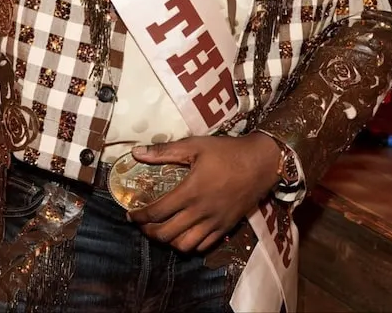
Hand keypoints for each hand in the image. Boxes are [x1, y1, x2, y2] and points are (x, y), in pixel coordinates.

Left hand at [126, 133, 280, 252]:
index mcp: (189, 192)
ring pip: (184, 245)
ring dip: (168, 241)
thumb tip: (136, 152)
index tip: (130, 215)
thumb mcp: (194, 145)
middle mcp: (200, 212)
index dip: (139, 216)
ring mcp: (214, 223)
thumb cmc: (226, 152)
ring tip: (161, 230)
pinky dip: (189, 245)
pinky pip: (203, 246)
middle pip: (166, 234)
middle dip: (149, 231)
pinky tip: (183, 234)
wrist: (261, 163)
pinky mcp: (226, 228)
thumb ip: (163, 151)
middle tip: (142, 224)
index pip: (157, 212)